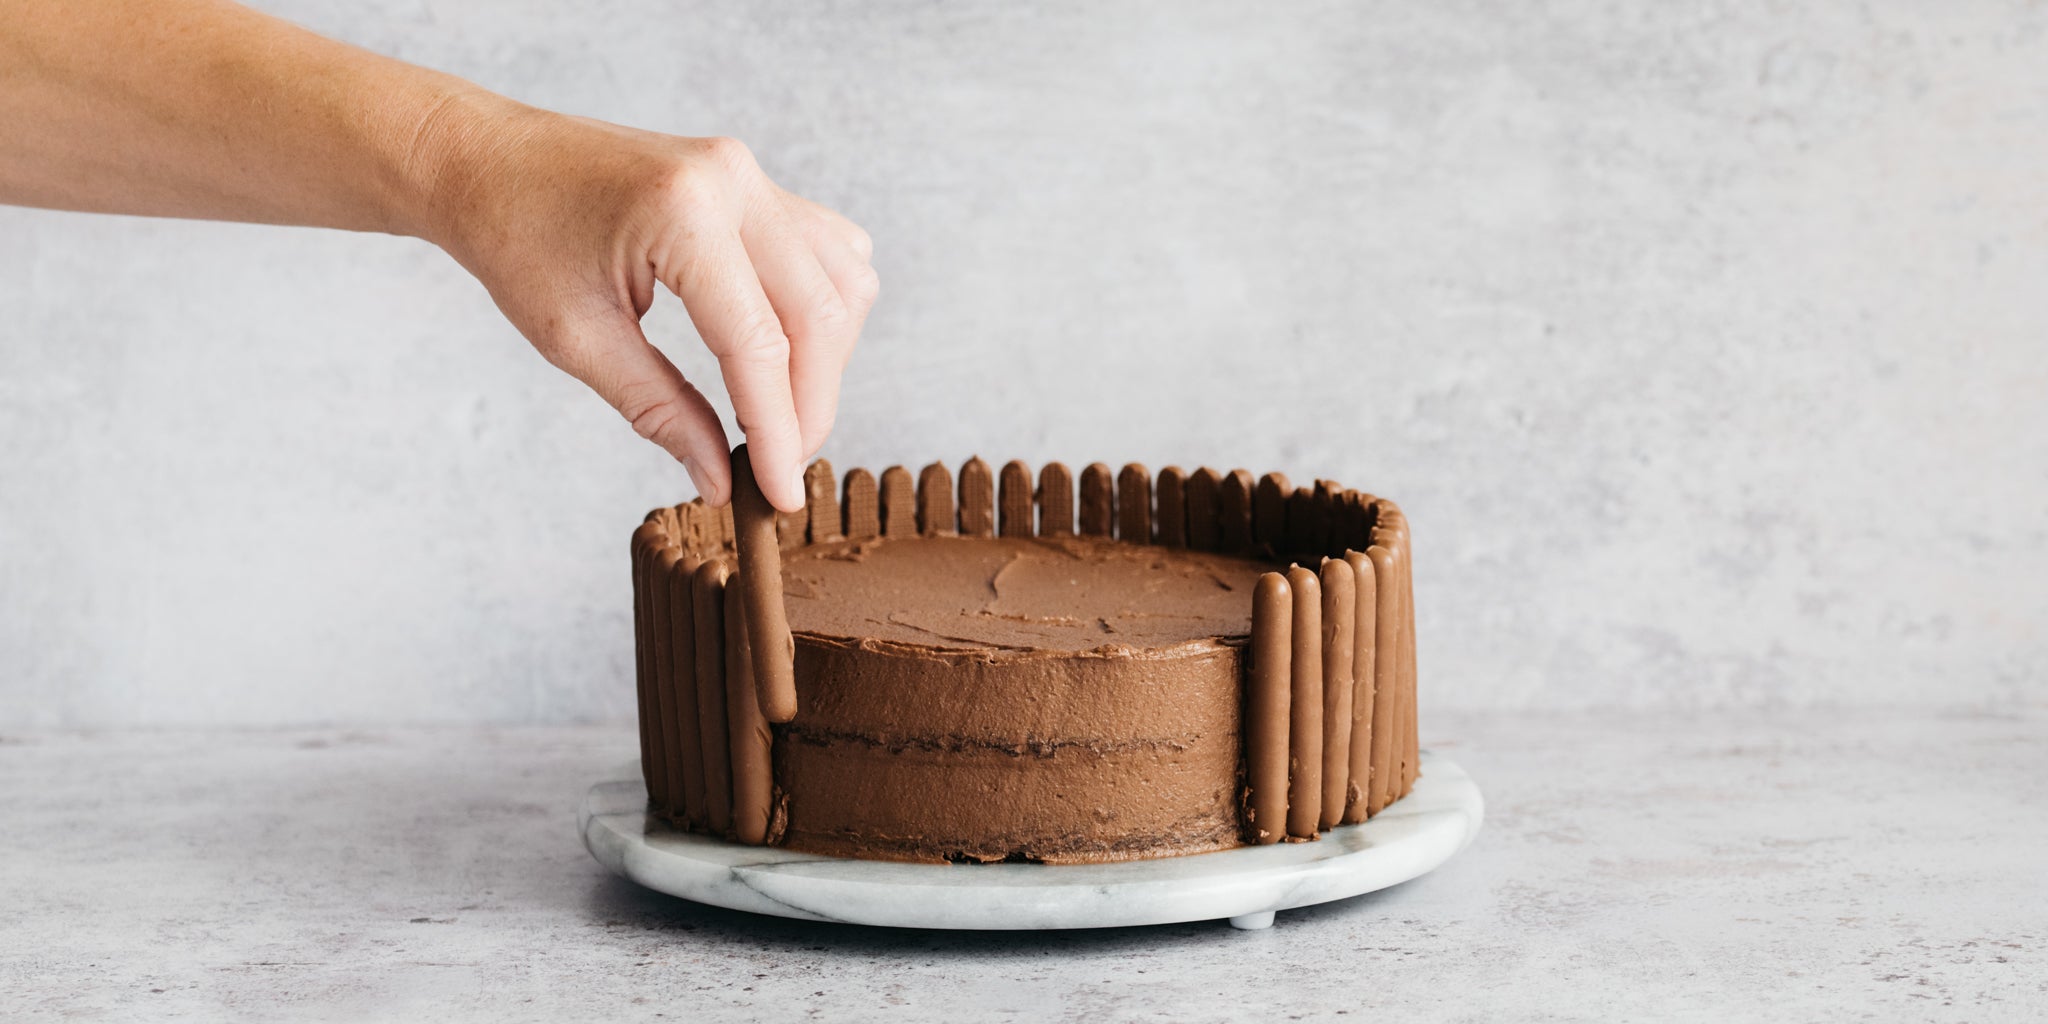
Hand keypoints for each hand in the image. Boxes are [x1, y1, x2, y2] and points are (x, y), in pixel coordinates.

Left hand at [424, 106, 876, 511]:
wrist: (488, 160)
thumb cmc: (515, 239)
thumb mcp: (577, 340)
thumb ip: (660, 410)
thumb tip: (718, 477)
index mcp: (683, 214)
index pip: (759, 343)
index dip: (778, 430)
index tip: (779, 495)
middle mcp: (733, 182)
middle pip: (819, 315)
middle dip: (810, 405)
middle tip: (782, 467)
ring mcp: (751, 173)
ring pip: (843, 282)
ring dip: (826, 359)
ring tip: (781, 414)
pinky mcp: (756, 181)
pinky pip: (829, 251)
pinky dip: (823, 310)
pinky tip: (786, 351)